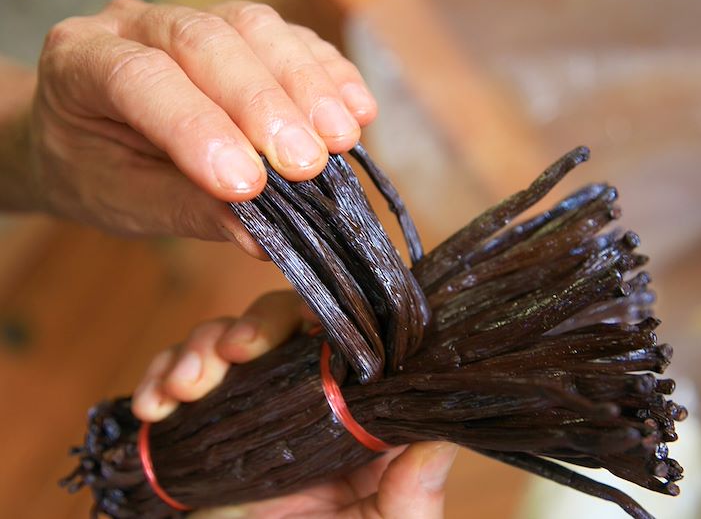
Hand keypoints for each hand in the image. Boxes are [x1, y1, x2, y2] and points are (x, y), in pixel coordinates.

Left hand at [30, 0, 376, 256]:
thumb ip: (189, 209)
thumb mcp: (126, 201)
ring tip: (341, 139)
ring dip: (307, 84)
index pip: (140, 78)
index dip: (198, 127)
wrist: (87, 136)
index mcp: (81, 62)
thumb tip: (260, 238)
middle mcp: (135, 24)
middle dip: (264, 104)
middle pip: (206, 41)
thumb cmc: (98, 171)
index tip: (247, 184)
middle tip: (308, 165)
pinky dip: (328, 72)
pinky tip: (357, 109)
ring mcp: (191, 16)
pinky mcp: (240, 29)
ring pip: (253, 26)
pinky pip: (289, 37)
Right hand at [132, 290, 457, 518]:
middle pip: (280, 322)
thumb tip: (436, 436)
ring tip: (186, 385)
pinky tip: (155, 404)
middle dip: (251, 324)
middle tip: (236, 349)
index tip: (307, 322)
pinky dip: (158, 379)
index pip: (344, 337)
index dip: (324, 317)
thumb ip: (413, 491)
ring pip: (221, 339)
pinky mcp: (198, 427)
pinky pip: (173, 382)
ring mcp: (247, 407)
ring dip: (197, 348)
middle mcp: (300, 396)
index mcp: (353, 409)